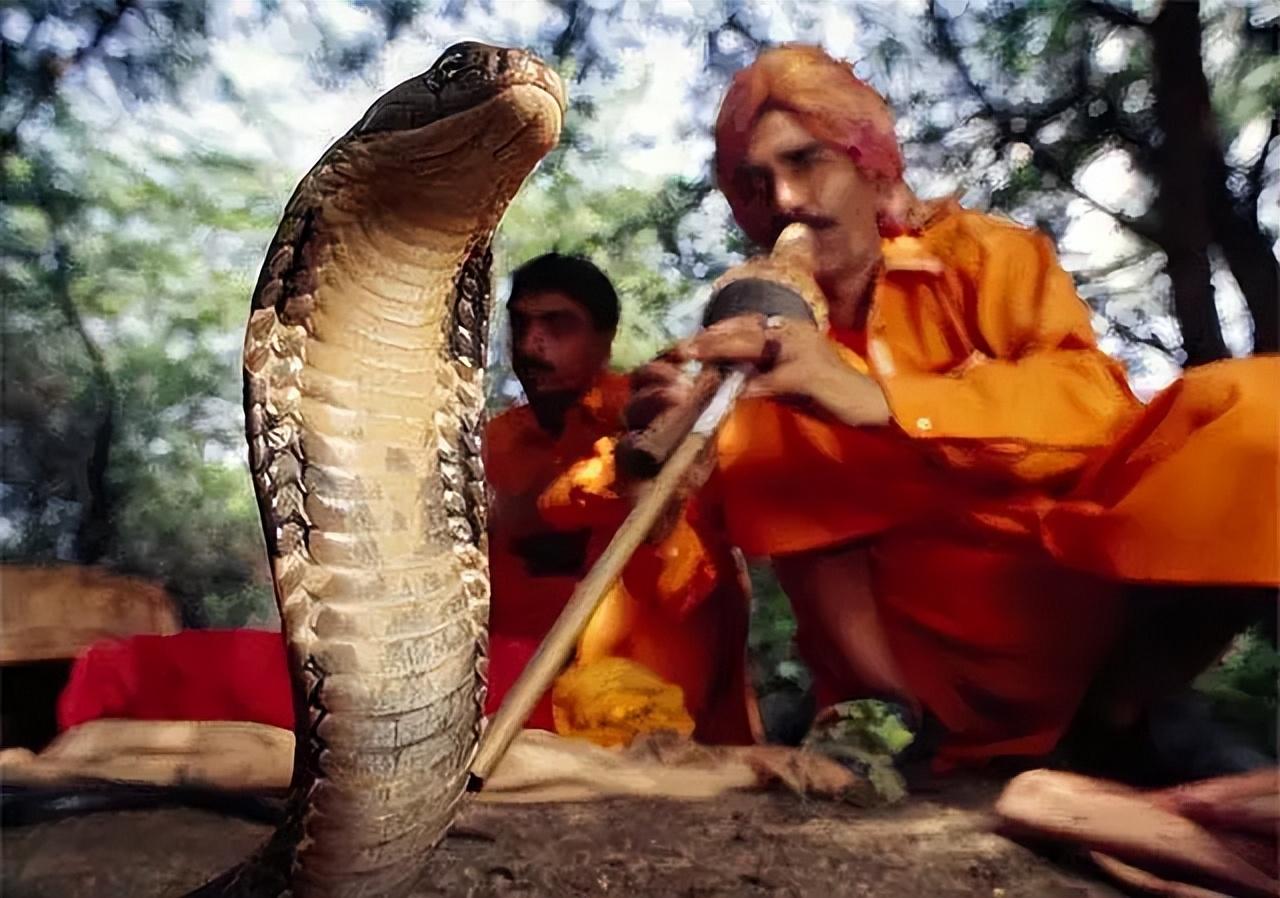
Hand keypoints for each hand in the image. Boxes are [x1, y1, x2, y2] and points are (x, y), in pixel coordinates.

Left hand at [672, 314, 890, 427]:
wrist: (866, 404)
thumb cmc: (824, 394)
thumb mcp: (783, 377)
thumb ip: (757, 371)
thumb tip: (721, 371)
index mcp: (788, 328)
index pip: (743, 325)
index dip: (713, 333)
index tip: (686, 343)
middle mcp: (792, 332)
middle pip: (742, 332)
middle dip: (708, 341)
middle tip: (679, 348)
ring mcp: (800, 351)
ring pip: (751, 347)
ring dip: (719, 352)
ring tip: (692, 356)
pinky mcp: (806, 374)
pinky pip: (769, 381)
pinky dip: (747, 388)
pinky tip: (728, 392)